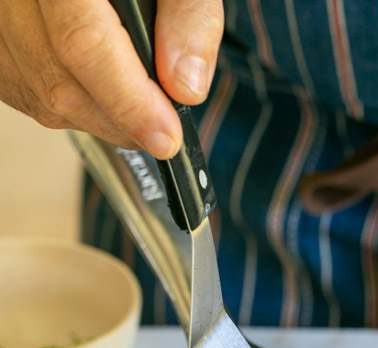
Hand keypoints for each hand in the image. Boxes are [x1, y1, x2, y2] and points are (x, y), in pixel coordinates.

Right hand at [0, 0, 222, 157]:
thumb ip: (187, 17)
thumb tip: (186, 86)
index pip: (83, 42)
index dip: (129, 101)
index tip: (166, 136)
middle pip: (59, 81)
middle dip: (120, 119)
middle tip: (162, 128)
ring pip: (40, 95)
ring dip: (98, 116)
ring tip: (136, 104)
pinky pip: (25, 91)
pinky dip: (70, 105)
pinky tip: (100, 92)